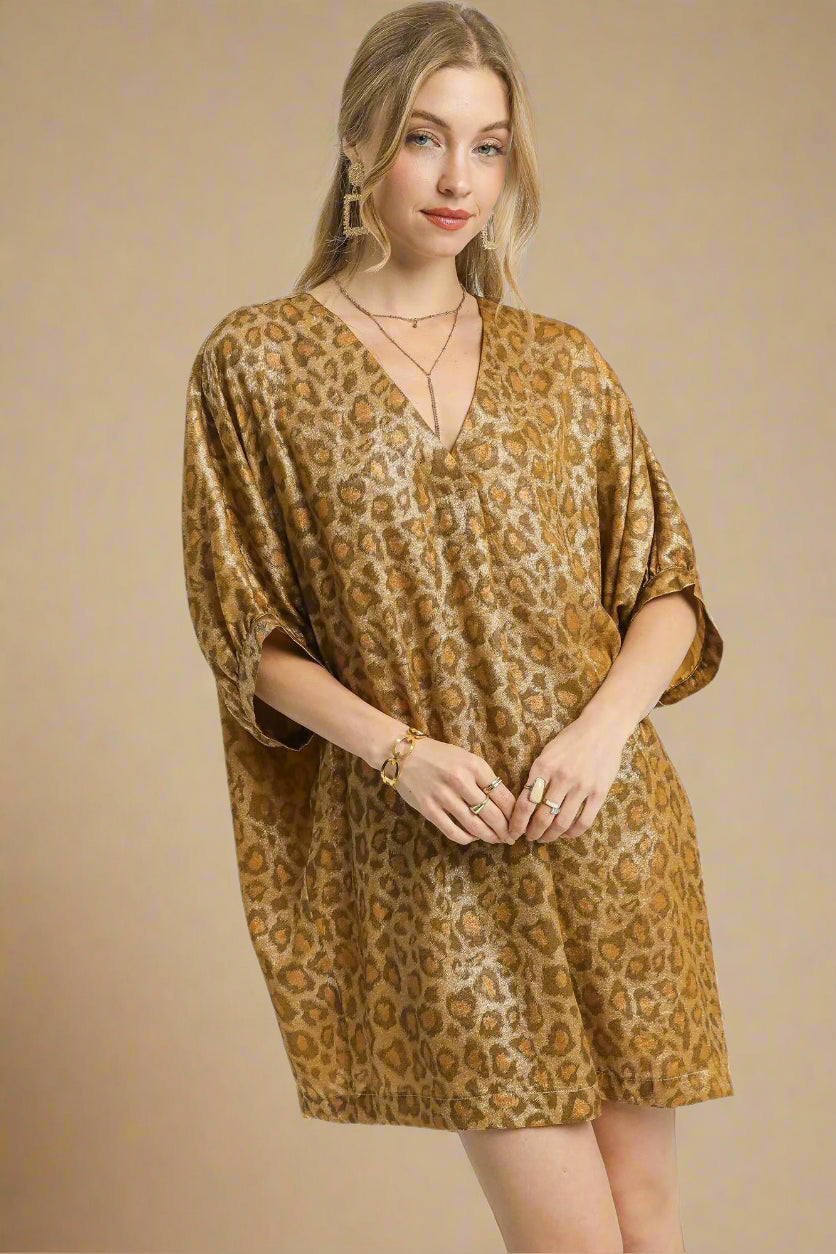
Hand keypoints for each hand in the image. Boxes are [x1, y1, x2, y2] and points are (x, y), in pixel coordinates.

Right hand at [393, 737, 517, 844]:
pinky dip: (467, 838)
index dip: (514, 813)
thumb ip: (483, 777)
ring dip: (489, 836)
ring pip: (475, 826)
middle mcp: (460, 781)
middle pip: (492, 814)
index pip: (503, 795)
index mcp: (474, 766)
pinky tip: (472, 837)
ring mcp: (443, 796)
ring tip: (496, 840)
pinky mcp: (429, 809)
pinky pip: (453, 832)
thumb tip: (503, 803)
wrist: (403, 754)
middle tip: (511, 837)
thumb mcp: (466, 757)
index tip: (518, 822)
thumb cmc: (439, 755)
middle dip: (505, 830)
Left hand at [508, 712, 630, 842]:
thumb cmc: (571, 739)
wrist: (602, 728)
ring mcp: (581, 787)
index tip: (513, 831)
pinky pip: (584, 821)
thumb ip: (537, 775)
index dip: (517, 823)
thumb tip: (525, 803)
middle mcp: (561, 778)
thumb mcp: (547, 752)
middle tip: (530, 837)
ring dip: (550, 835)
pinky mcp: (599, 793)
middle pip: (541, 817)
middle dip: (532, 832)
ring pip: (561, 823)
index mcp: (543, 766)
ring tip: (545, 837)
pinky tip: (566, 834)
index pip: (524, 803)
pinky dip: (572, 833)